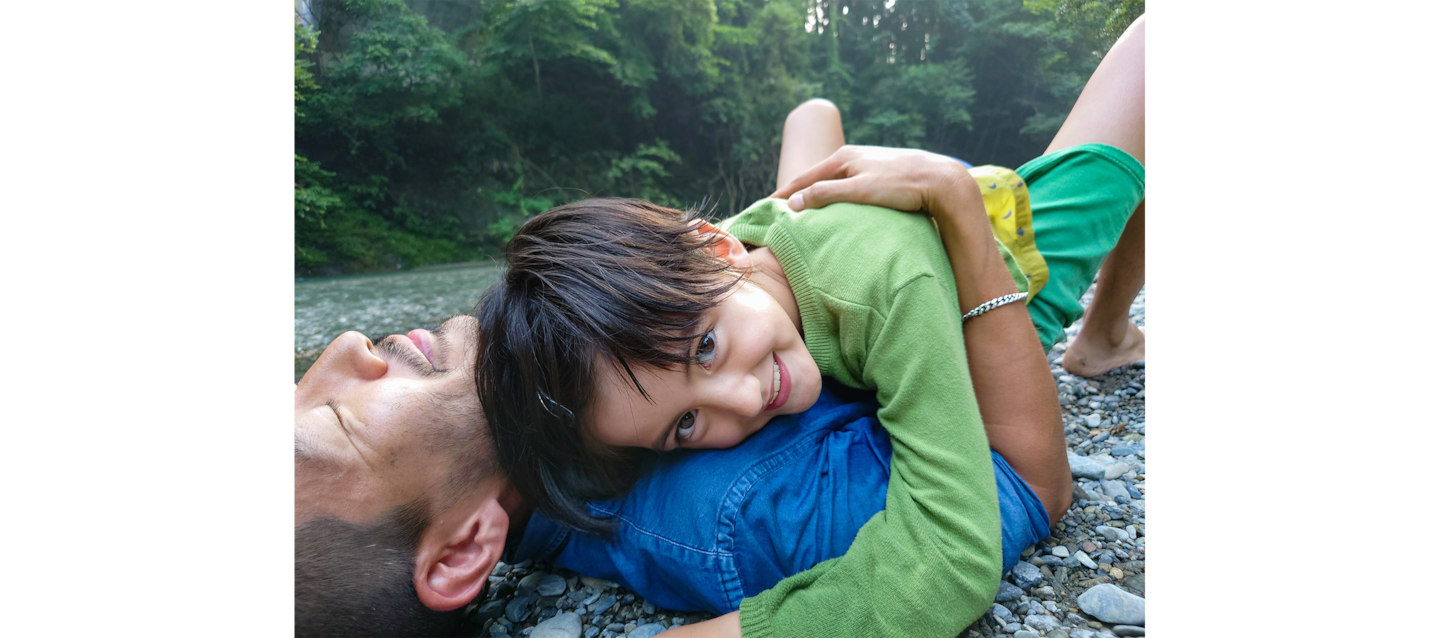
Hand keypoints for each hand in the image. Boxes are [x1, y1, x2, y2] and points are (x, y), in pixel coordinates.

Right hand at [769, 145, 972, 215]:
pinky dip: (836, 195)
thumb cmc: (902, 185)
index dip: (784, 194)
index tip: (764, 207)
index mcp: (844, 157)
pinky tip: (838, 205)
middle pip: (817, 177)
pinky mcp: (882, 174)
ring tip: (804, 209)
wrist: (942, 181)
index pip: (804, 178)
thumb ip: (826, 195)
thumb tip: (794, 202)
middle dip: (797, 192)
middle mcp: (854, 156)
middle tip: (779, 209)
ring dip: (817, 194)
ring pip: (834, 181)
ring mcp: (869, 164)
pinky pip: (849, 185)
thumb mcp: (859, 191)